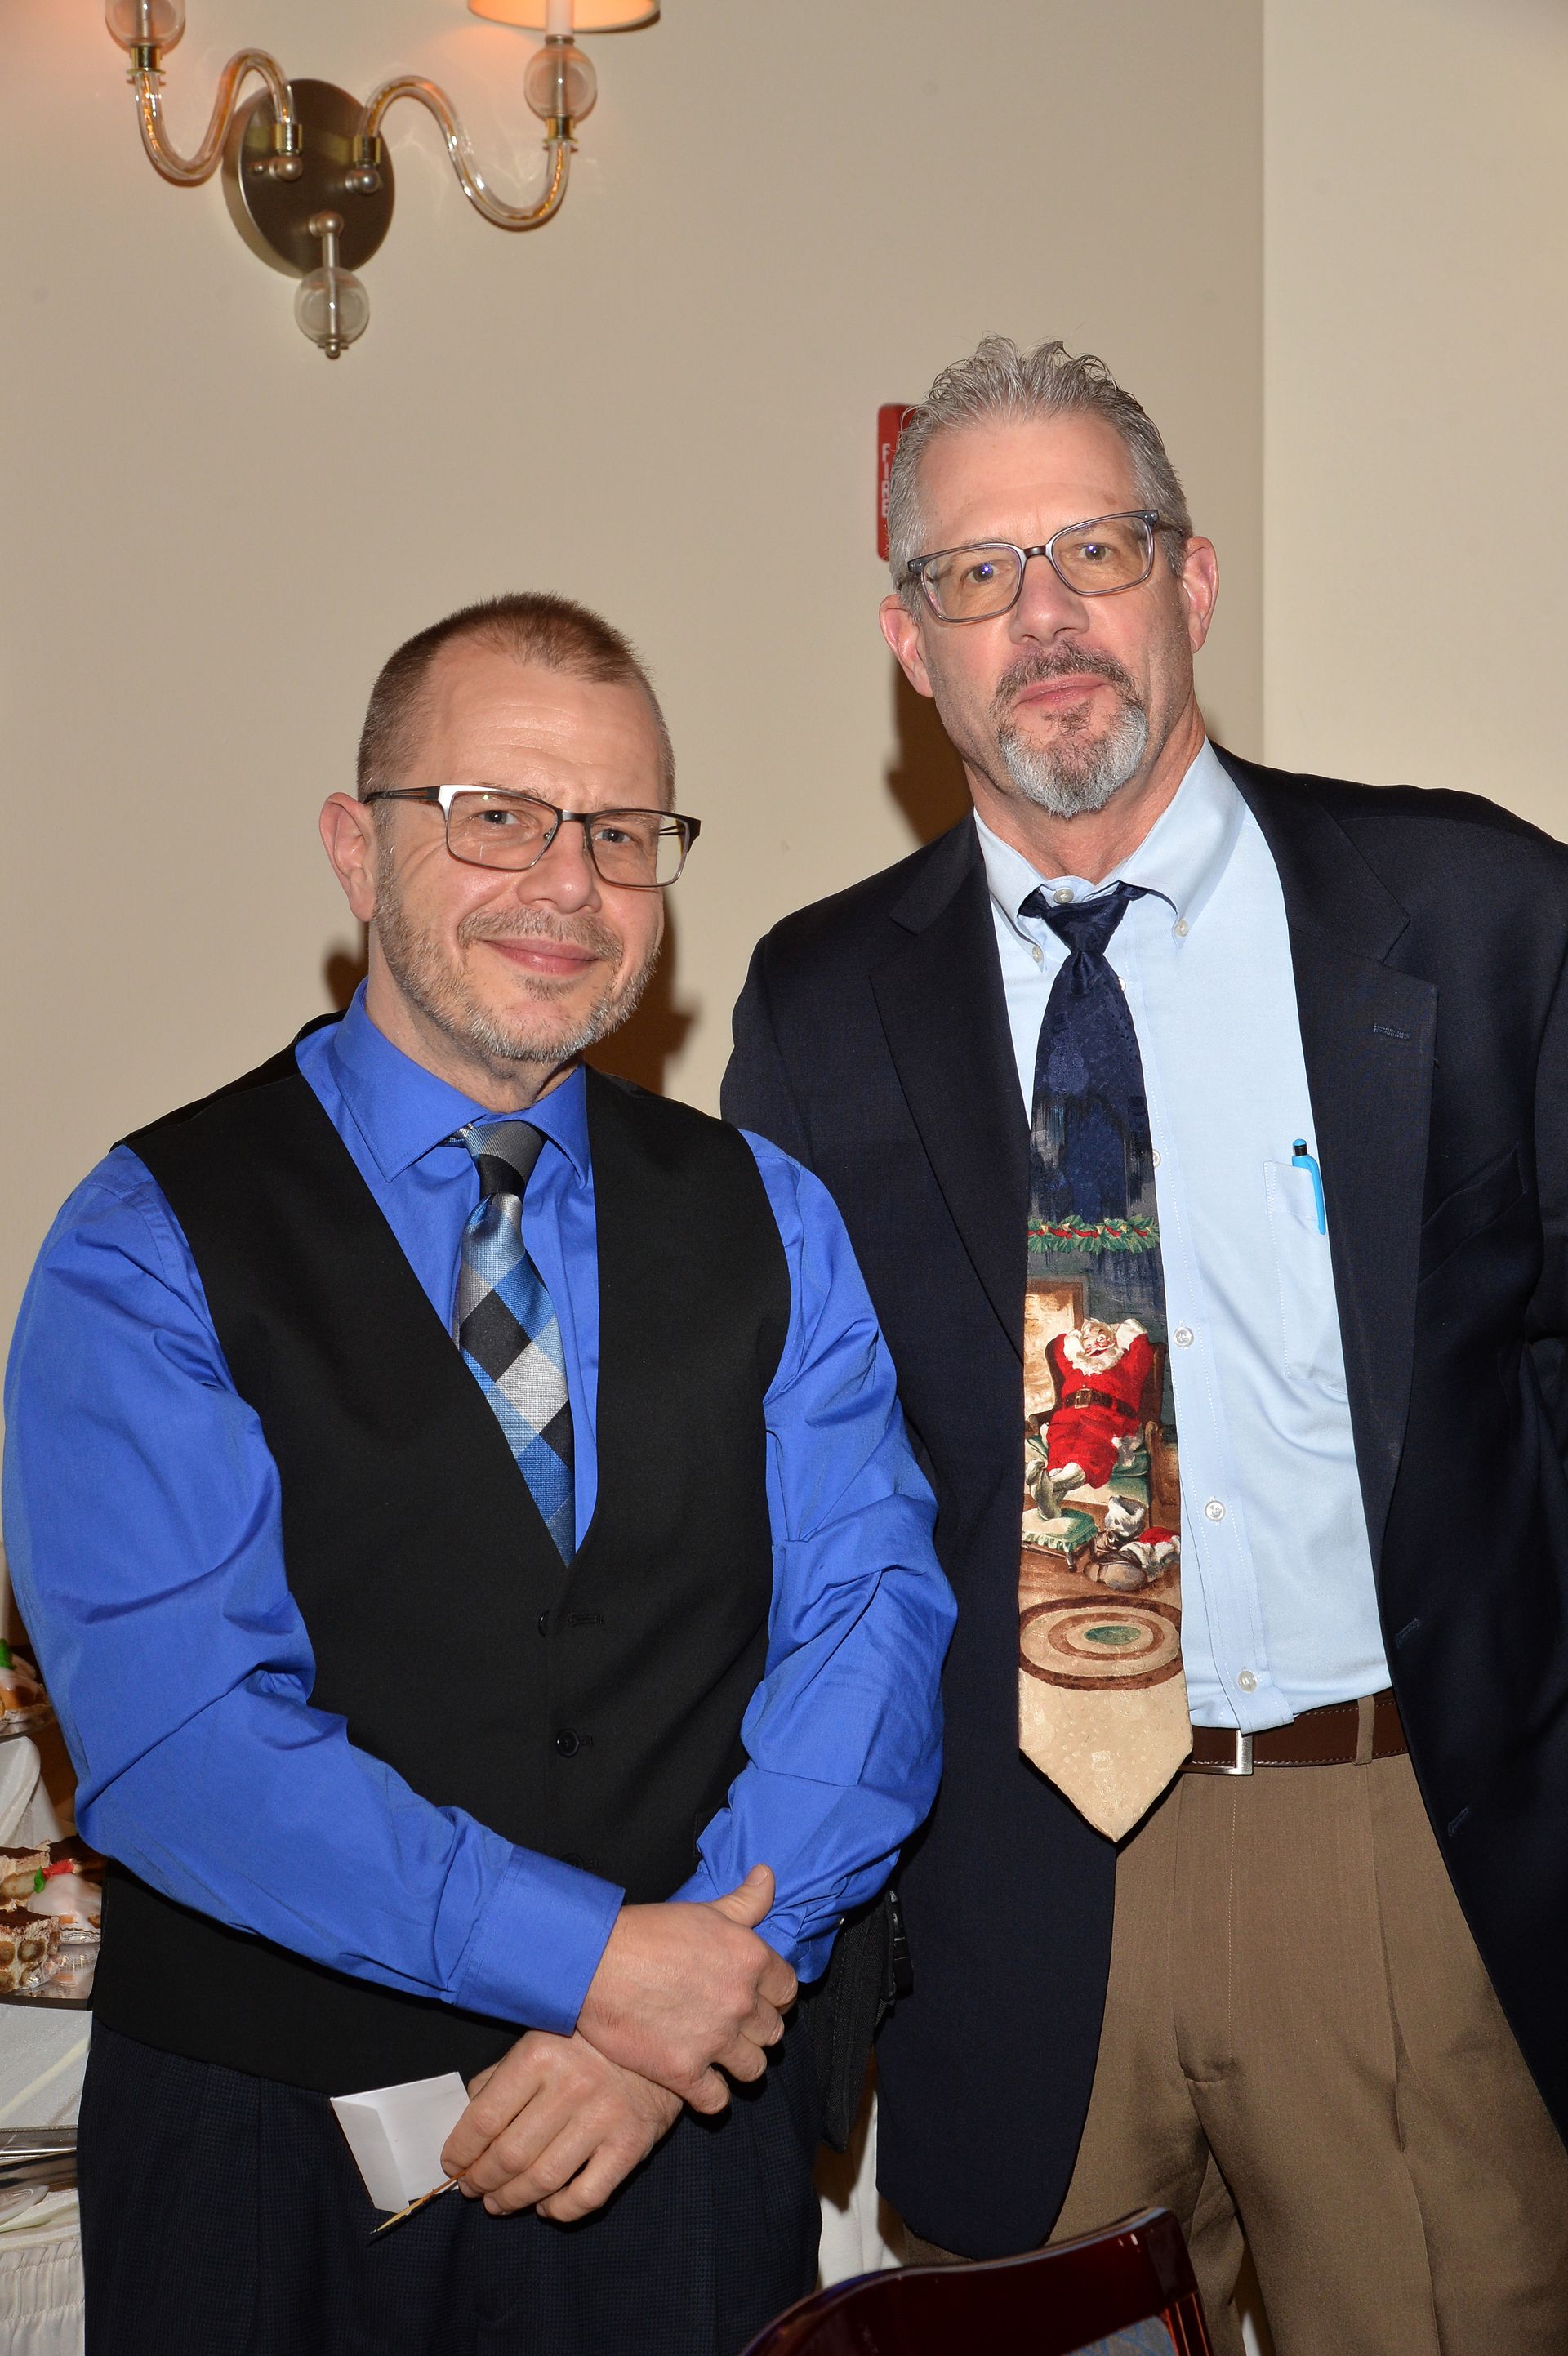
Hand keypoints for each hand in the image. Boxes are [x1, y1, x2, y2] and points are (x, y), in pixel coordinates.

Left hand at [441, 2032, 679, 2222]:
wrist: (659, 2038)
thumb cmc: (589, 2041)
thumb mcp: (541, 2038)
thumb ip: (501, 2076)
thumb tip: (466, 2117)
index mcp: (541, 2054)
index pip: (484, 2118)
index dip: (461, 2150)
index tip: (452, 2164)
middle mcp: (572, 2086)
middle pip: (510, 2154)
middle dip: (482, 2180)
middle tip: (472, 2189)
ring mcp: (604, 2118)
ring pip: (543, 2180)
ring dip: (512, 2200)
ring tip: (498, 2203)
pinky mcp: (632, 2145)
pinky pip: (587, 2195)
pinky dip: (560, 2210)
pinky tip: (546, 2207)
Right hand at [575, 1863, 797, 2114]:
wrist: (595, 1962)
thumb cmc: (647, 1931)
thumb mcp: (704, 1909)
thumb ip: (744, 1901)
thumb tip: (767, 1875)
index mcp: (751, 1959)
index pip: (787, 1990)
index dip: (773, 1995)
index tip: (756, 1998)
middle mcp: (740, 2002)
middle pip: (773, 2033)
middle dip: (756, 2030)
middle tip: (734, 2026)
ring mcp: (714, 2040)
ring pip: (753, 2069)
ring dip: (739, 2064)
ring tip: (719, 2055)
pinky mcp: (684, 2072)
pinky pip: (717, 2100)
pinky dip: (711, 2095)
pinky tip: (698, 2081)